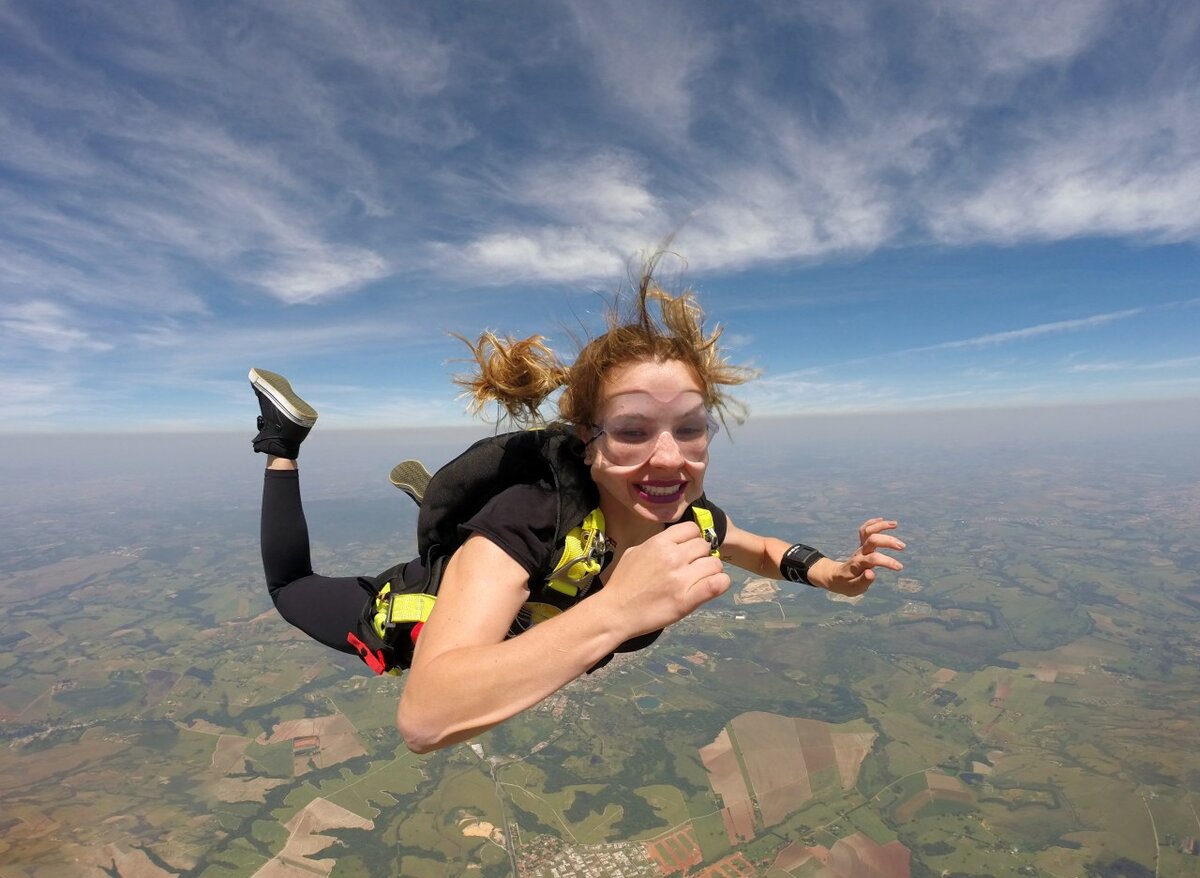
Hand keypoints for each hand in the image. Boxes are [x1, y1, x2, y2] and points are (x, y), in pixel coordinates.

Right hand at [600, 522, 730, 637]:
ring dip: (711, 571)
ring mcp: (681, 578)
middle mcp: (673, 557)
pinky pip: (718, 583)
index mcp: (659, 543)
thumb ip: (657, 544)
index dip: (693, 538)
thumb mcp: (634, 552)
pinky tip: (711, 587)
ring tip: (702, 579)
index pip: (692, 529)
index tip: (689, 550)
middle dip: (701, 555)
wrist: (616, 612)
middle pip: (704, 545)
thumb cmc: (622, 583)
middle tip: (694, 568)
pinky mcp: (688, 600)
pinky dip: (720, 583)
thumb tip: (676, 541)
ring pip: (715, 564)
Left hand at [826, 518, 904, 596]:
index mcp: (859, 564)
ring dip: (881, 526)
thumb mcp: (854, 588)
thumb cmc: (847, 584)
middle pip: (872, 540)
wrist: (836, 577)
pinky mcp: (861, 544)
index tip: (899, 567)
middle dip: (887, 541)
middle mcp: (860, 553)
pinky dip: (872, 523)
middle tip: (902, 546)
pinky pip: (864, 530)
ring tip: (895, 524)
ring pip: (868, 531)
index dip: (887, 561)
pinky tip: (882, 520)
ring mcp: (860, 547)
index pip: (873, 559)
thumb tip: (871, 573)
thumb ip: (863, 581)